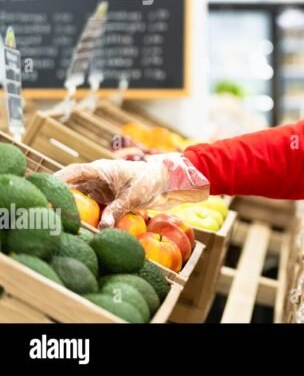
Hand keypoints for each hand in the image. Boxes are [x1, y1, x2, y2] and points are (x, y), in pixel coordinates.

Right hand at [55, 153, 209, 227]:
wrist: (164, 182)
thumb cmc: (149, 181)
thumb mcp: (134, 196)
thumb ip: (118, 210)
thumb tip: (102, 227)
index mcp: (101, 170)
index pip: (75, 172)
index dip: (59, 179)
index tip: (45, 189)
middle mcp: (96, 179)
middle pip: (72, 187)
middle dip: (58, 198)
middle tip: (45, 212)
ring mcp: (99, 189)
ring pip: (79, 199)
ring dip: (70, 209)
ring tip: (56, 223)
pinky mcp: (104, 199)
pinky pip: (89, 208)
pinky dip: (83, 216)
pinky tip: (76, 228)